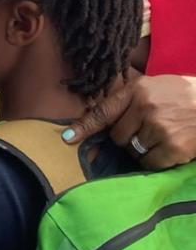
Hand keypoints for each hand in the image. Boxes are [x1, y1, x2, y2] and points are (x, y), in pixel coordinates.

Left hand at [63, 74, 195, 169]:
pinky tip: (169, 148)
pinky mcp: (174, 147)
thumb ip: (129, 98)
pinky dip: (156, 160)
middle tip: (146, 131)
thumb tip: (102, 119)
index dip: (83, 127)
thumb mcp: (154, 86)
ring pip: (133, 151)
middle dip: (127, 138)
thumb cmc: (182, 95)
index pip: (103, 111)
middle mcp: (145, 108)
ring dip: (142, 150)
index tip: (67, 139)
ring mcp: (159, 128)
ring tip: (161, 137)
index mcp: (137, 90)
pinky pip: (150, 162)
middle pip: (117, 137)